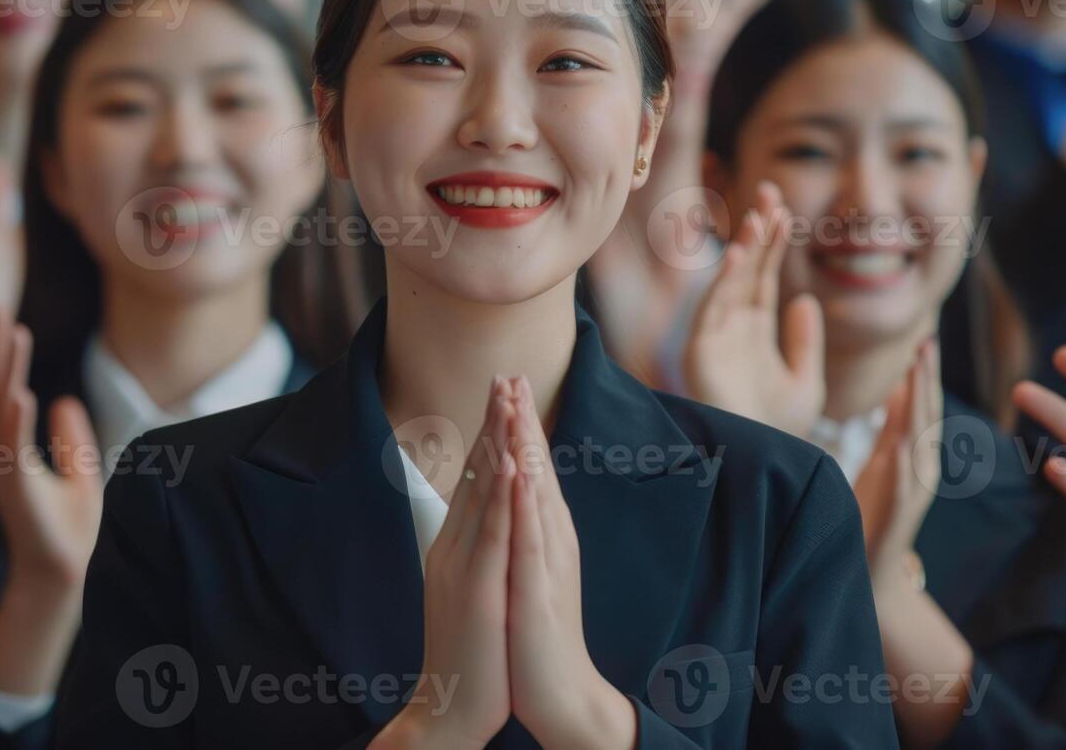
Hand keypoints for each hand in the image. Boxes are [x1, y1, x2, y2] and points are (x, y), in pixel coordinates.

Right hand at [0, 308, 101, 583]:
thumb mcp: (80, 473)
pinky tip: (21, 392)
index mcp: (13, 453)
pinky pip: (13, 451)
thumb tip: (65, 402)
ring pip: (0, 415)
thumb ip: (71, 439)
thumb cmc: (72, 532)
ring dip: (6, 373)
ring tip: (12, 336)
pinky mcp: (17, 493)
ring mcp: (6, 475)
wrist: (68, 577)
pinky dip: (15, 421)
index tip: (9, 320)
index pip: (5, 394)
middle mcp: (2, 460)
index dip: (6, 358)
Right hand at [375, 378, 515, 749]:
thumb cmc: (470, 652)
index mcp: (455, 546)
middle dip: (492, 421)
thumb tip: (479, 521)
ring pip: (481, 490)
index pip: (474, 478)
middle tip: (506, 375)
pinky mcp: (475, 587)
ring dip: (496, 441)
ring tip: (508, 399)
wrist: (452, 707)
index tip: (504, 395)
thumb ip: (471, 551)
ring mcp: (460, 565)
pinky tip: (509, 462)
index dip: (489, 434)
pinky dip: (500, 493)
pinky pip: (490, 531)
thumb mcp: (468, 590)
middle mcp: (453, 546)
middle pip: (474, 471)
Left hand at [505, 377, 635, 749]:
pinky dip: (525, 500)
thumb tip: (509, 500)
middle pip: (535, 468)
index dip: (518, 426)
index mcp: (543, 534)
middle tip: (512, 373)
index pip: (529, 469)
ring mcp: (546, 561)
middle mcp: (550, 539)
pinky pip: (530, 536)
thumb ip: (522, 534)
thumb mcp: (525, 572)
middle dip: (522, 420)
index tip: (506, 384)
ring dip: (525, 445)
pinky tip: (519, 471)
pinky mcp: (538, 588)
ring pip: (536, 492)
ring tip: (517, 404)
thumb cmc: (536, 634)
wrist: (558, 693)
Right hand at [684, 181, 824, 436]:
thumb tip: (804, 299)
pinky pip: (714, 309)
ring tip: (759, 217)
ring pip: (732, 283)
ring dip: (745, 249)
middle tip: (770, 192)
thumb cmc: (780, 429)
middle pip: (748, 269)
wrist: (760, 462)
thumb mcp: (805, 381)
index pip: (766, 276)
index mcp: (757, 330)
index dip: (774, 243)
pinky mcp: (703, 350)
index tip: (784, 210)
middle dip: (759, 232)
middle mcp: (734, 327)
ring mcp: (717, 336)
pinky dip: (726, 282)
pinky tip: (739, 257)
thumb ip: (804, 341)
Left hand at [854, 339, 941, 576]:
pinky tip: (901, 441)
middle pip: (926, 415)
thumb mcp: (884, 460)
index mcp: (914, 453)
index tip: (923, 343)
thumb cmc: (873, 511)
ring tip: (917, 374)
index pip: (921, 407)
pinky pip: (902, 481)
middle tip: (926, 344)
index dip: (923, 376)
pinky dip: (904, 459)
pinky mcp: (898, 510)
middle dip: (926, 380)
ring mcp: (913, 488)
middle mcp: (921, 467)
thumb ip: (892, 427)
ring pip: (920, 439)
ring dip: (919, 405)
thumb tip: (898, 387)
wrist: (874, 569)